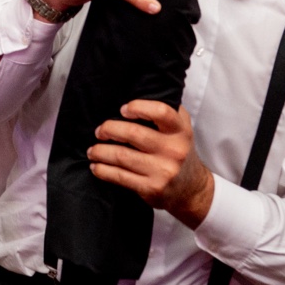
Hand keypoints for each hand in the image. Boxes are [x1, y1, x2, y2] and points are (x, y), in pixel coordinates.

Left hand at [88, 100, 214, 226]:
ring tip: (92, 150)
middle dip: (109, 129)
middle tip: (99, 131)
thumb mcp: (181, 129)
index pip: (161, 112)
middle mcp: (173, 150)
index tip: (122, 109)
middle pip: (133, 133)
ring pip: (122, 156)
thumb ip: (165, 112)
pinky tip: (96, 167)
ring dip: (100, 151)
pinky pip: (120, 176)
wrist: (192, 189)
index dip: (138, 107)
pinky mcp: (152, 188)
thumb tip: (132, 95)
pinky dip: (103, 170)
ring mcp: (163, 171)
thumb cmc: (178, 151)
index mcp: (180, 131)